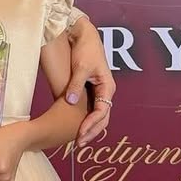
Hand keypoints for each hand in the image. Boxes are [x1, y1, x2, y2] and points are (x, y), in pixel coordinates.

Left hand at [64, 18, 114, 146]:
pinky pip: (91, 109)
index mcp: (108, 87)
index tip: (80, 134)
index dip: (91, 125)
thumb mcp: (81, 67)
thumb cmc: (86, 49)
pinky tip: (76, 127)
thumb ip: (77, 85)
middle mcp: (106, 92)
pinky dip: (86, 120)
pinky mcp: (92, 90)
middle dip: (92, 132)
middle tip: (78, 144)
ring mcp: (99, 92)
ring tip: (78, 140)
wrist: (84, 35)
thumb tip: (72, 101)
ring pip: (98, 116)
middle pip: (102, 118)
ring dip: (90, 128)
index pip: (102, 112)